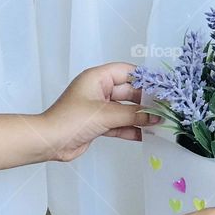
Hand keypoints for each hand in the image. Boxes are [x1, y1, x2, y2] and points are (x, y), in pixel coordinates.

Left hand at [41, 62, 160, 162]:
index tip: (163, 87)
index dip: (146, 79)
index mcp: (97, 78)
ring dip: (140, 117)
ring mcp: (98, 108)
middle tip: (165, 108)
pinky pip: (120, 124)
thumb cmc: (70, 120)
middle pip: (129, 92)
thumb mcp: (105, 114)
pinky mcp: (98, 124)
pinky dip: (131, 129)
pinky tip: (146, 134)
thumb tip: (155, 116)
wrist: (49, 142)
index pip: (127, 72)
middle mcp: (98, 90)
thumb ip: (132, 115)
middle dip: (146, 101)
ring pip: (125, 109)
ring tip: (160, 122)